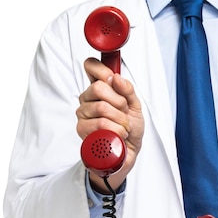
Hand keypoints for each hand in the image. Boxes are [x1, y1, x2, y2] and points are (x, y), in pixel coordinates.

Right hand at [76, 58, 143, 190]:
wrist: (128, 151)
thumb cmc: (130, 128)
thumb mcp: (135, 105)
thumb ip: (127, 89)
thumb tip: (116, 78)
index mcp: (99, 89)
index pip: (90, 66)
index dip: (101, 69)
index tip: (113, 79)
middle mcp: (88, 99)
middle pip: (98, 87)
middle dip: (119, 101)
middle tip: (124, 111)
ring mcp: (83, 114)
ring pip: (101, 107)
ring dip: (120, 119)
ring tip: (123, 126)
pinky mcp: (82, 130)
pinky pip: (100, 124)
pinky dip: (115, 130)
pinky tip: (118, 134)